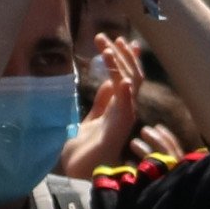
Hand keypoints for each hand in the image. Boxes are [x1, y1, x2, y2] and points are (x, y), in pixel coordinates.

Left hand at [62, 31, 142, 175]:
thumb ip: (101, 103)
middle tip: (105, 37)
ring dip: (119, 65)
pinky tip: (122, 79)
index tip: (118, 40)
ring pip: (130, 85)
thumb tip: (108, 82)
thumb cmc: (83, 150)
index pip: (128, 77)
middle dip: (121, 55)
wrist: (77, 172)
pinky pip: (126, 106)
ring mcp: (124, 119)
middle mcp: (125, 111)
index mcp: (119, 108)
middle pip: (131, 76)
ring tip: (107, 48)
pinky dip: (126, 92)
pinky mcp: (118, 129)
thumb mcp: (91, 119)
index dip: (125, 59)